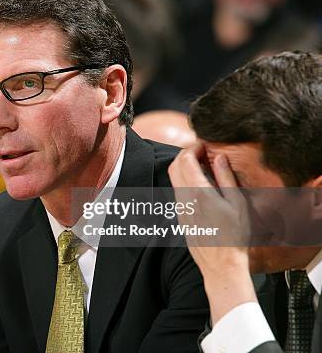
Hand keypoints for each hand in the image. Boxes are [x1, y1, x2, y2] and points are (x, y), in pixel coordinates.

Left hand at [169, 141, 255, 324]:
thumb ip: (226, 177)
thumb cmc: (234, 237)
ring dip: (185, 168)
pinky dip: (186, 182)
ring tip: (206, 168)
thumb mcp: (237, 204)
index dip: (193, 147)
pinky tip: (203, 186)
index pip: (185, 159)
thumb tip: (219, 157)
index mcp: (199, 192)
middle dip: (186, 154)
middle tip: (204, 153)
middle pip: (174, 166)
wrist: (221, 266)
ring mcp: (180, 209)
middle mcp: (184, 199)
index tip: (206, 146)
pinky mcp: (180, 217)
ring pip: (174, 179)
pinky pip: (178, 192)